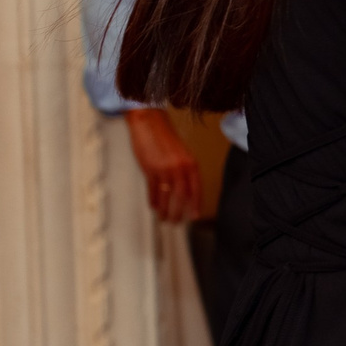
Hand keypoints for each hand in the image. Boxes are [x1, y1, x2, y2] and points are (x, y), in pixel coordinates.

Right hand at [124, 107, 202, 223]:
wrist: (149, 123)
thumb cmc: (165, 138)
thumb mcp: (181, 154)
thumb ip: (184, 170)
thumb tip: (184, 191)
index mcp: (191, 163)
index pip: (196, 188)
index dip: (196, 204)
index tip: (194, 216)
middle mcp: (180, 167)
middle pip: (182, 196)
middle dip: (179, 212)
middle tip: (176, 222)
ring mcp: (164, 169)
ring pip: (167, 196)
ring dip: (166, 210)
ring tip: (164, 218)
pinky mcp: (150, 169)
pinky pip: (153, 190)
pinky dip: (154, 200)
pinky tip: (154, 207)